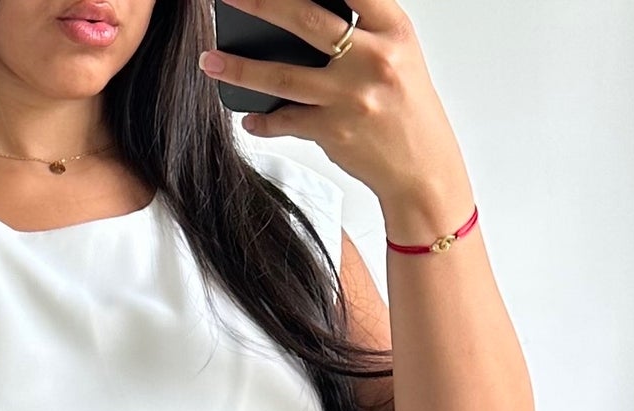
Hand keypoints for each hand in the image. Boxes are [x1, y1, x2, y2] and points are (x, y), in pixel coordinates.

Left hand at [199, 0, 471, 223]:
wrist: (423, 171)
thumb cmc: (408, 110)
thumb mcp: (399, 56)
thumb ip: (364, 29)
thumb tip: (306, 14)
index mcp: (394, 30)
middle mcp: (373, 59)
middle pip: (306, 20)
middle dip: (261, 4)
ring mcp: (351, 97)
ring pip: (283, 76)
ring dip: (240, 68)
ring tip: (210, 60)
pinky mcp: (334, 132)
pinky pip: (286, 122)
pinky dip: (263, 121)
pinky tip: (249, 116)